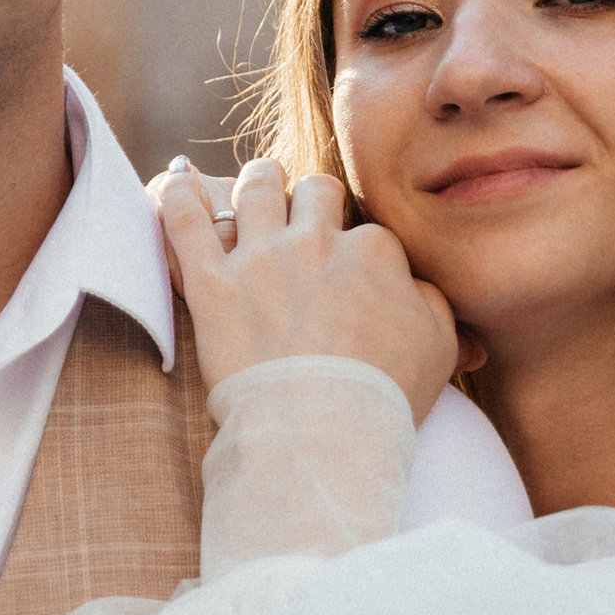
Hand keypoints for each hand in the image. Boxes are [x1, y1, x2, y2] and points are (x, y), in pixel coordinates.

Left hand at [154, 157, 459, 420]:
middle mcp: (316, 241)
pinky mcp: (211, 284)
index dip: (361, 251)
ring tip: (257, 186)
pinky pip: (186, 222)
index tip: (354, 277)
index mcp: (373, 251)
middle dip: (311, 199)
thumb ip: (430, 298)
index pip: (367, 231)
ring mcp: (261, 259)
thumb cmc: (386, 396)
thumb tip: (412, 281)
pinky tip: (175, 181)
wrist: (325, 434)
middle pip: (314, 192)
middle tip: (305, 217)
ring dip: (258, 182)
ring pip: (257, 188)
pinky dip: (177, 196)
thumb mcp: (438, 344)